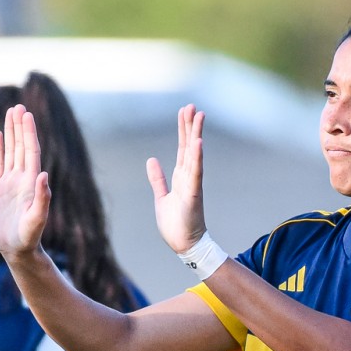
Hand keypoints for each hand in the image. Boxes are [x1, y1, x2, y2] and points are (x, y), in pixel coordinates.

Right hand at [0, 104, 50, 258]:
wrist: (18, 249)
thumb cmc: (29, 238)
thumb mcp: (36, 219)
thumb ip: (42, 199)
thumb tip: (43, 175)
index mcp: (31, 182)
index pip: (31, 151)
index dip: (29, 133)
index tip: (27, 115)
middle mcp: (23, 178)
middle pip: (22, 146)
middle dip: (20, 126)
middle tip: (18, 106)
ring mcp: (11, 183)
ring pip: (11, 151)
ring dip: (11, 132)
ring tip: (10, 113)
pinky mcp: (1, 189)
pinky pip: (0, 163)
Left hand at [146, 104, 207, 253]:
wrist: (184, 245)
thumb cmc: (175, 223)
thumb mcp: (161, 196)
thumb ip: (158, 179)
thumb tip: (152, 160)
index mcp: (182, 177)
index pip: (183, 148)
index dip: (183, 130)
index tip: (185, 111)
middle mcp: (189, 177)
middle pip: (190, 146)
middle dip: (191, 126)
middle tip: (192, 106)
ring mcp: (192, 184)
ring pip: (194, 155)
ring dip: (196, 135)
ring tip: (198, 116)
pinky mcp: (192, 194)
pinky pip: (195, 173)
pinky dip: (196, 158)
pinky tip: (198, 143)